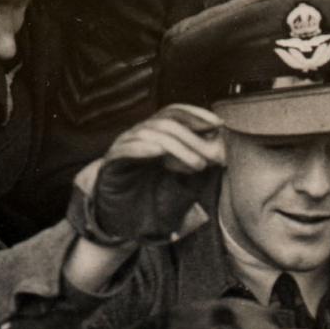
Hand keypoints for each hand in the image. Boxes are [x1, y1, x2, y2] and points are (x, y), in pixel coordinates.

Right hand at [73, 104, 223, 245]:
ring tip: (198, 164)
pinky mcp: (110, 162)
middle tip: (212, 156)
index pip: (173, 113)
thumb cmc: (150, 194)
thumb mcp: (180, 175)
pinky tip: (159, 152)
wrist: (119, 216)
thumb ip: (195, 159)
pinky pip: (125, 150)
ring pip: (150, 135)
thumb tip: (219, 146)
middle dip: (192, 137)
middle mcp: (137, 134)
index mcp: (152, 133)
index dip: (195, 114)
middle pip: (165, 124)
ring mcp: (122, 146)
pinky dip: (142, 148)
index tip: (218, 123)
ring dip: (178, 148)